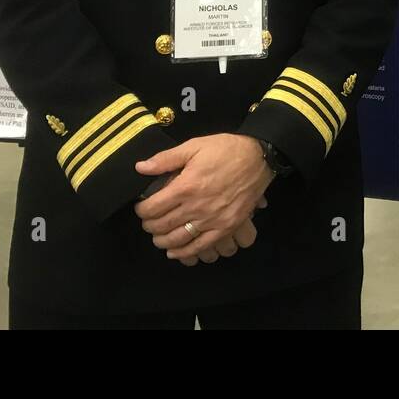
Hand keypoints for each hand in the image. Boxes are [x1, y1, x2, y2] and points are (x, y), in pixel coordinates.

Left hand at [134, 134, 274, 261]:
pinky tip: (175, 251)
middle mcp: (196, 207)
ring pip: (177, 239)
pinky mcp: (225, 227)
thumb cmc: (225, 150)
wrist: (258, 158)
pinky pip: (200, 247)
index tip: (142, 207)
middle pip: (162, 226)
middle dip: (149, 225)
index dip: (142, 210)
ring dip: (162, 241)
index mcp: (186, 186)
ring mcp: (212, 220)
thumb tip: (140, 168)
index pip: (152, 208)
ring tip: (158, 236)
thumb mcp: (194, 146)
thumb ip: (166, 159)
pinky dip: (184, 253)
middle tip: (148, 221)